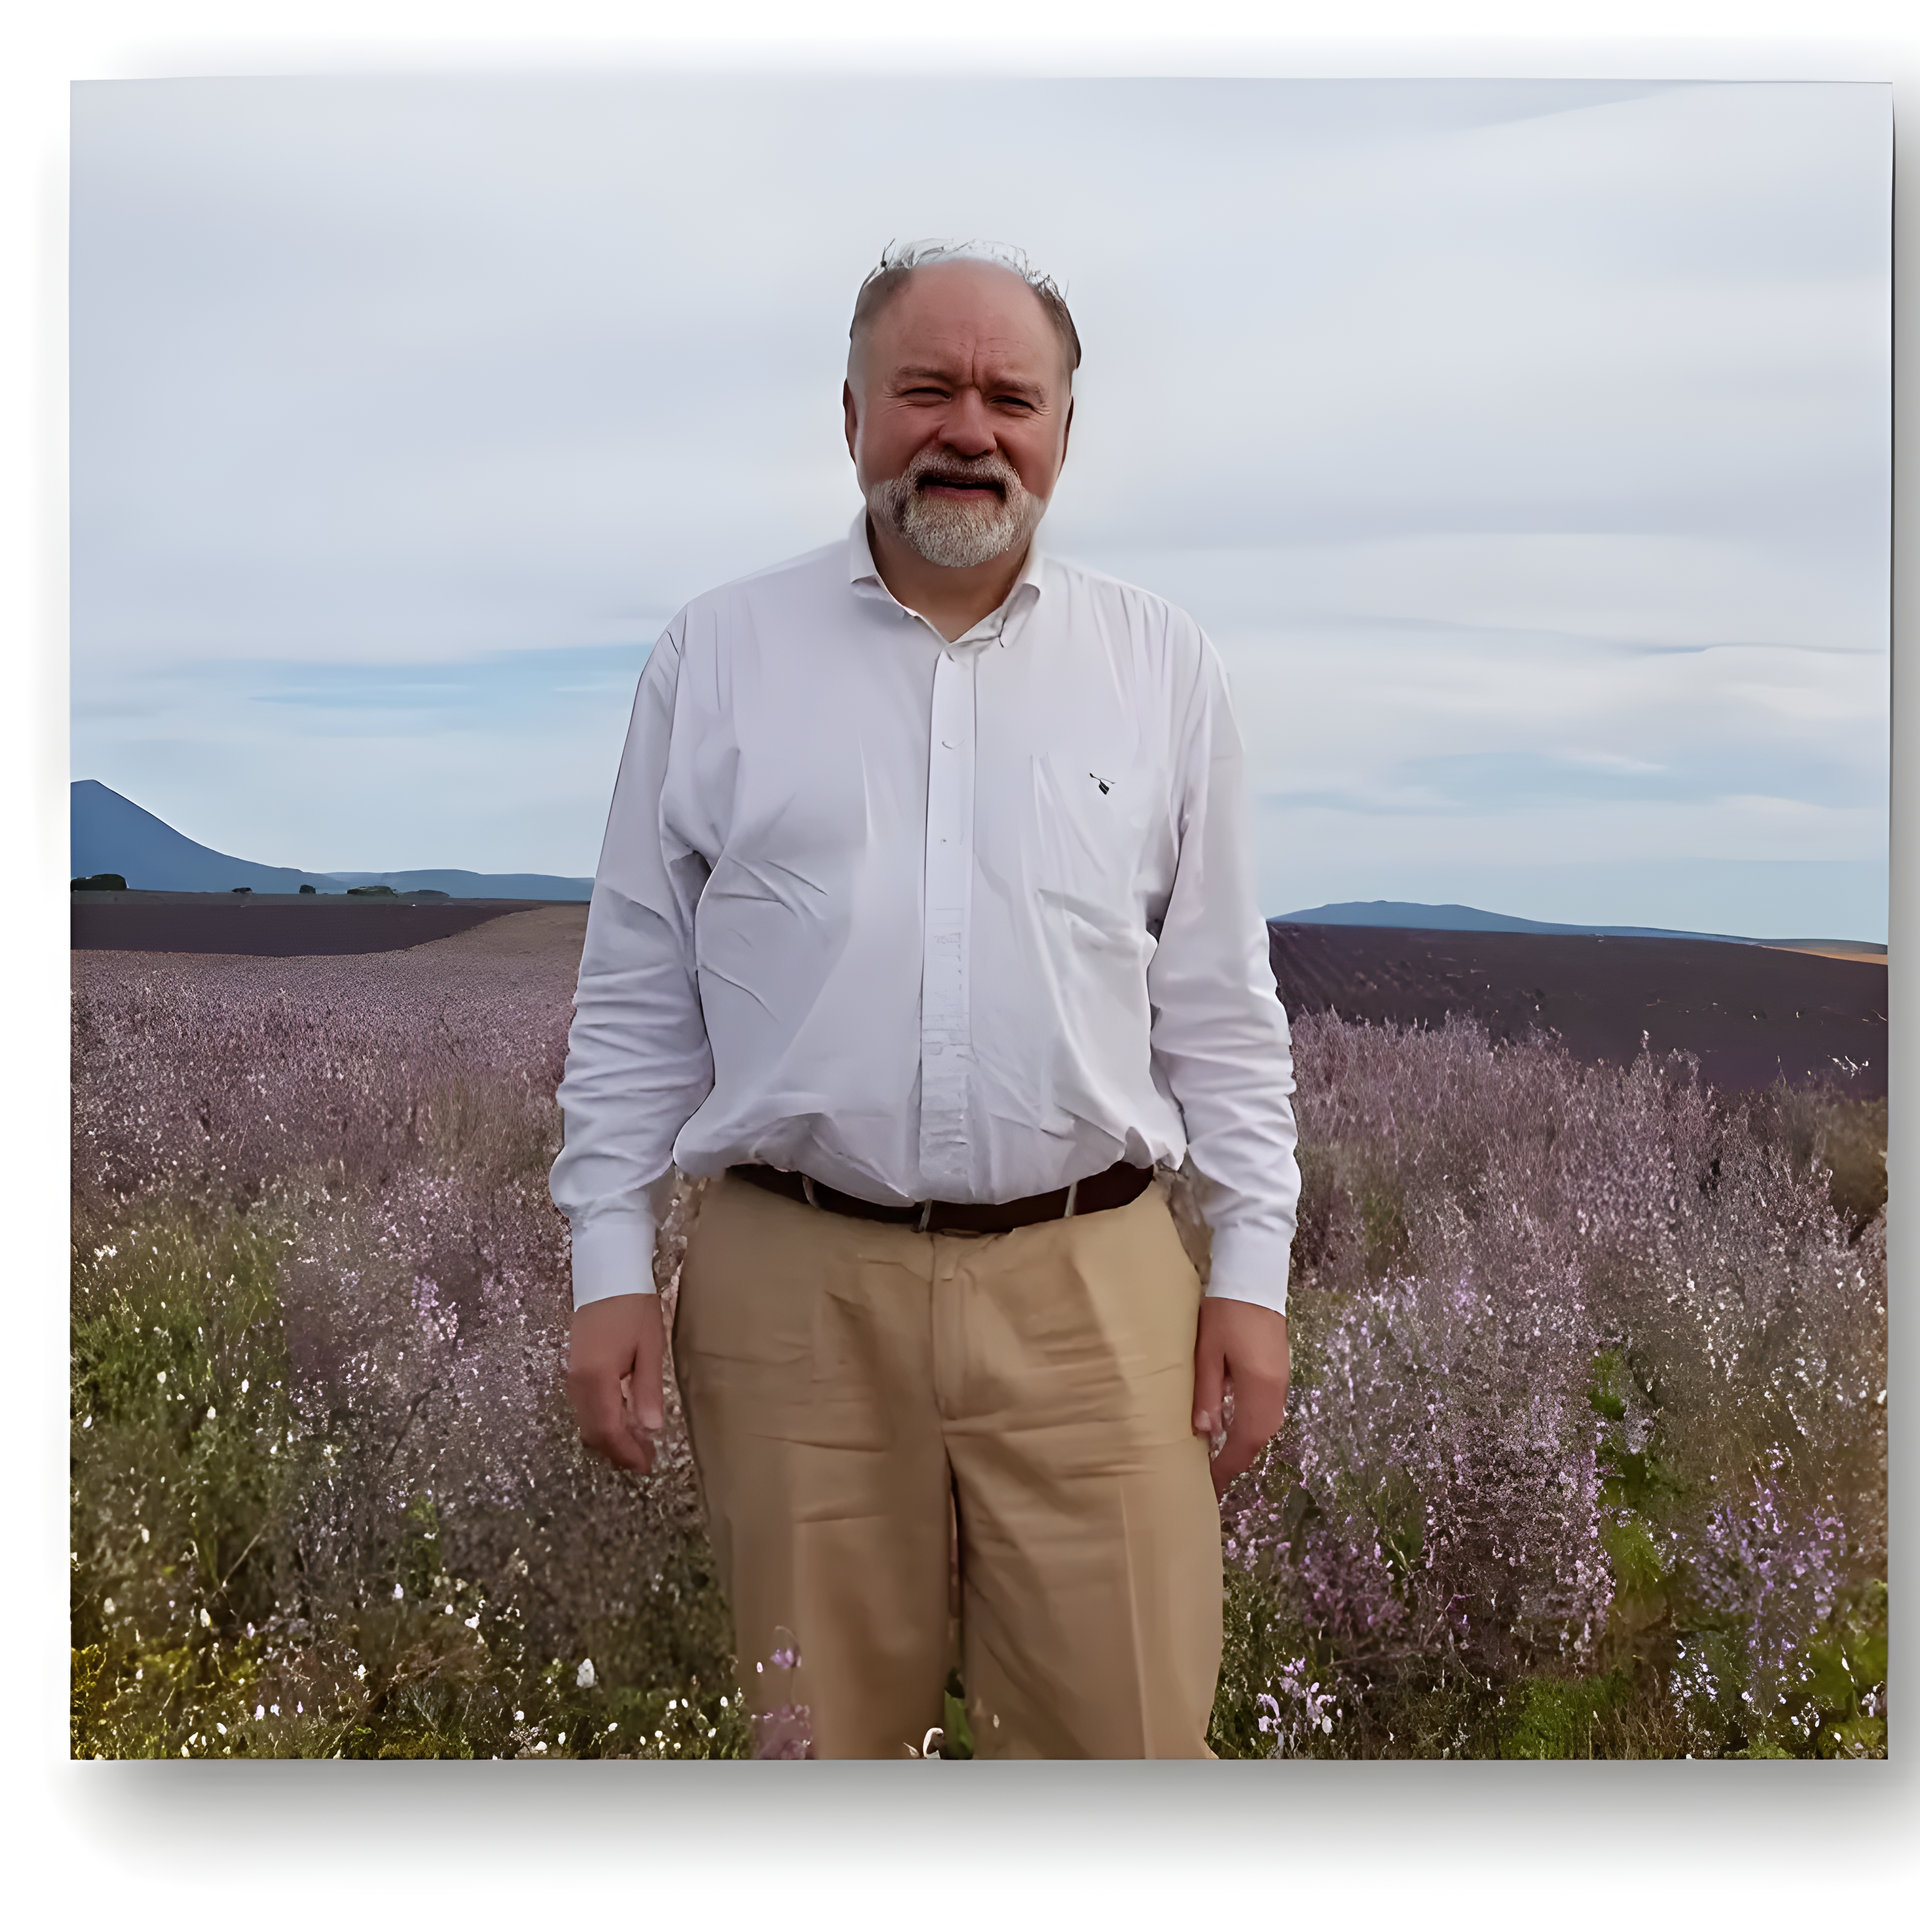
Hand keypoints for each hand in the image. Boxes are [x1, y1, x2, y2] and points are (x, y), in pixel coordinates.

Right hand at [565, 1293, 665, 1472]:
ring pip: (587, 1422)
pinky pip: (585, 1407)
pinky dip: (603, 1421)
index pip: (608, 1431)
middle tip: (646, 1458)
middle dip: (618, 1450)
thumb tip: (651, 1429)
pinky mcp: (574, 1369)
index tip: (647, 1465)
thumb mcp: (649, 1347)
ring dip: (610, 1437)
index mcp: (597, 1379)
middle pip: (593, 1432)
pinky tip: (623, 1418)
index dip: (626, 1453)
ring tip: (639, 1443)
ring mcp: (572, 1376)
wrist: (607, 1274)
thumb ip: (647, 1389)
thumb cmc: (634, 1308)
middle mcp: (578, 1383)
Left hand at [1191, 1297, 1289, 1497]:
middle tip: (1210, 1476)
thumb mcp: (1207, 1352)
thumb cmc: (1224, 1311)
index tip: (1208, 1485)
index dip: (1227, 1466)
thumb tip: (1204, 1434)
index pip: (1245, 1441)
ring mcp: (1281, 1380)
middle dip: (1236, 1460)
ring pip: (1266, 1425)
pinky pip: (1268, 1410)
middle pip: (1259, 1437)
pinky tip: (1232, 1426)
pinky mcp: (1279, 1370)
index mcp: (1259, 1387)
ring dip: (1244, 1444)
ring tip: (1217, 1456)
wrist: (1253, 1274)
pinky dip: (1251, 1425)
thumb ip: (1207, 1393)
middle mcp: (1276, 1389)